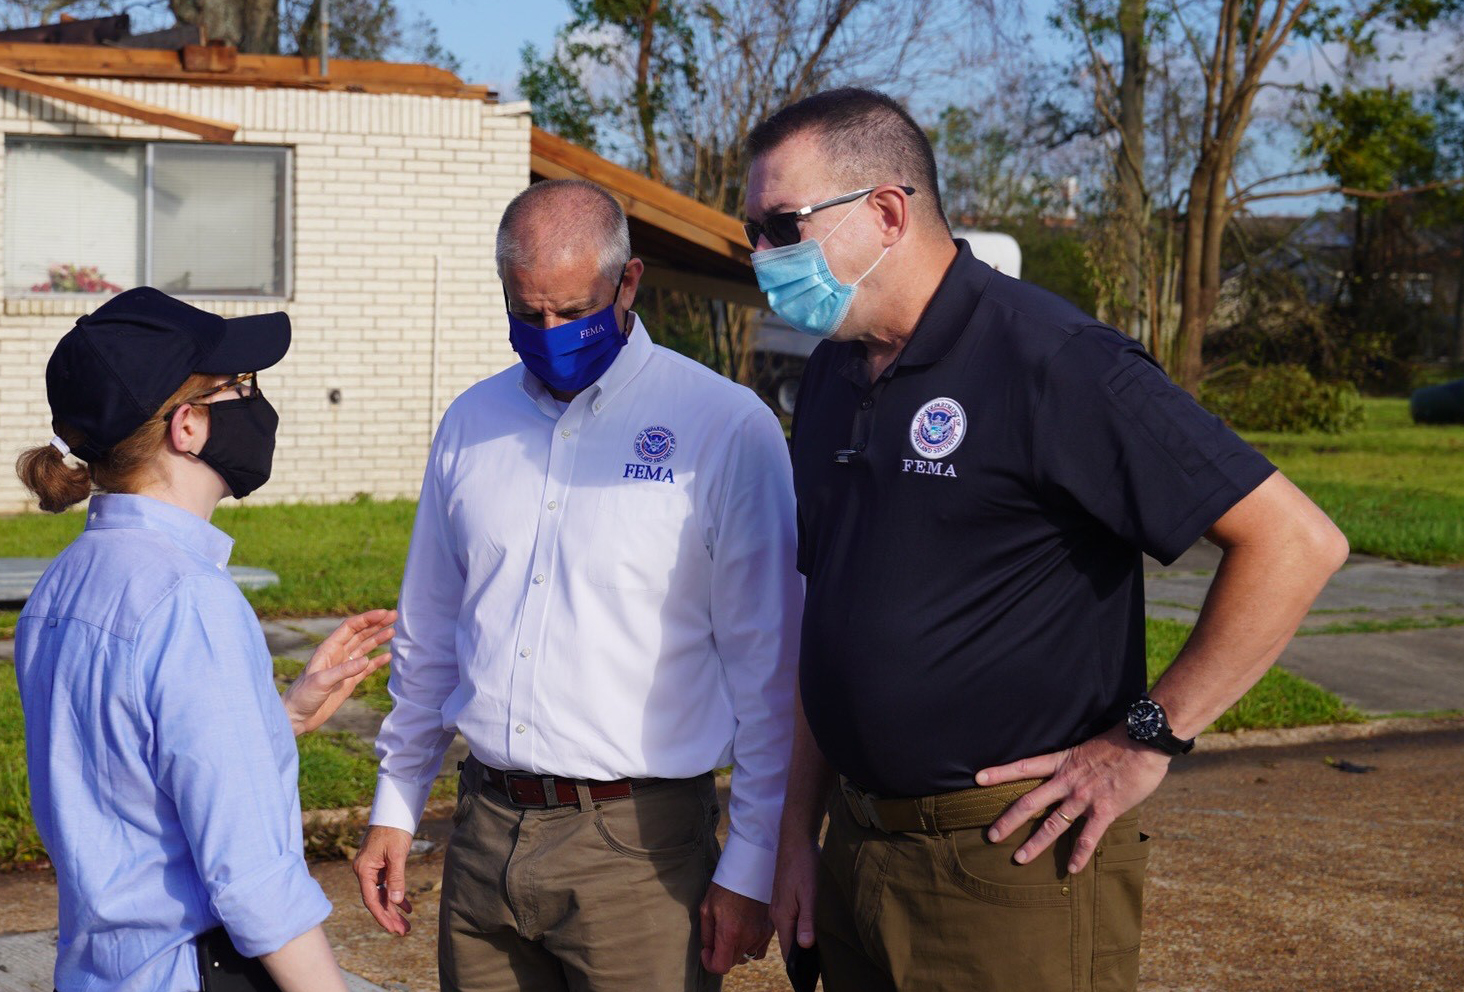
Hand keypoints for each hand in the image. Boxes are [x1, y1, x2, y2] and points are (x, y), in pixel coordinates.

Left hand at [282, 609, 395, 735]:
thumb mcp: (321, 681)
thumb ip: (343, 670)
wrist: (297, 717)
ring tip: (393, 632)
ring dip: (378, 639)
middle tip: (394, 616)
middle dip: (376, 624)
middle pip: (360, 634)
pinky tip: (388, 656)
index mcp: (328, 649)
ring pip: (365, 648)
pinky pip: (366, 668)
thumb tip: (367, 660)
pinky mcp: (349, 682)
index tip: (383, 613)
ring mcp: (344, 668)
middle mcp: (338, 655)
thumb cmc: (303, 695)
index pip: (350, 628)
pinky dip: (377, 662)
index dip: (367, 619)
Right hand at [353, 825, 415, 934]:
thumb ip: (397, 877)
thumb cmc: (394, 830)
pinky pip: (386, 886)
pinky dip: (396, 896)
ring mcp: (371, 869)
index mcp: (364, 870)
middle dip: (390, 917)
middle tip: (404, 931)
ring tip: (406, 925)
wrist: (393, 812)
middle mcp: (364, 871)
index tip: (393, 929)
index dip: (382, 916)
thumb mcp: (397, 854)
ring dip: (394, 909)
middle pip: (376, 900)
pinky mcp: (379, 866)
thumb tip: (396, 901)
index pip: (371, 900)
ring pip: (382, 895)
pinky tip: (407, 907)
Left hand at [698, 882, 772, 974]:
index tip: (707, 951)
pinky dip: (751, 946)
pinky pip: (759, 950)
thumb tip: (710, 951)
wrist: (749, 869)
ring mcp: (762, 934)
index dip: (710, 963)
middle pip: (733, 963)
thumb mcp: (706, 909)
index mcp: (730, 933)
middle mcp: (748, 937)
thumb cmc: (724, 887)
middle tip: (717, 936)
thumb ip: (707, 935)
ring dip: (737, 951)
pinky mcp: (770, 930)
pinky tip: (745, 932)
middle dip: (722, 955)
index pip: (721, 967)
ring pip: (746, 957)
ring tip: (732, 933)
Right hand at [770, 837, 817, 961]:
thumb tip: (805, 946)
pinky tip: (811, 930)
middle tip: (816, 969)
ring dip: (800, 942)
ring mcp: (779, 906)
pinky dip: (800, 929)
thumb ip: (807, 920)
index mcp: (782, 916)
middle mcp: (777, 914)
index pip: (788, 950)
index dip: (798, 965)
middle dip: (800, 956)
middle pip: (788, 942)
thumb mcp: (810, 893)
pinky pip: (790, 920)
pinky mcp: (784, 898)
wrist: (795, 840)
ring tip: (816, 954)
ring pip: (789, 931)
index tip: (808, 978)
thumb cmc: (804, 865)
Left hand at [977, 722, 1169, 873]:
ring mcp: (1084, 797)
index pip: (1023, 766)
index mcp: (1062, 761)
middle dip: (1008, 820)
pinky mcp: (1105, 809)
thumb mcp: (1086, 746)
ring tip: (1019, 859)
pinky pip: (1088, 837)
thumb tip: (1069, 772)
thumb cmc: (1119, 740)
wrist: (1144, 739)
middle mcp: (1067, 780)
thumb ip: (1075, 763)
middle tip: (991, 836)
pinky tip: (1071, 869)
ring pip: (1053, 824)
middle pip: (1029, 802)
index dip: (999, 773)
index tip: (977, 779)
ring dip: (1035, 844)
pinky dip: (1080, 854)